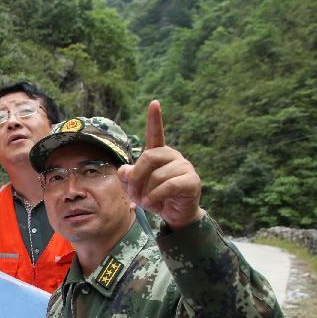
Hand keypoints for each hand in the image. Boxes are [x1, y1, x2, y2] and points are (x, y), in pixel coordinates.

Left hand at [117, 100, 203, 229]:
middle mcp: (173, 156)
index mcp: (159, 153)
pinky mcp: (192, 180)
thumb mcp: (135, 187)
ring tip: (147, 202)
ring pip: (157, 176)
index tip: (154, 103)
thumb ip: (128, 176)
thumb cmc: (154, 197)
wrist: (175, 214)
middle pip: (148, 158)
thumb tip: (124, 170)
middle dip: (136, 178)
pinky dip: (156, 197)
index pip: (156, 133)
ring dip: (146, 192)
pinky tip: (153, 204)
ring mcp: (184, 167)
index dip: (154, 119)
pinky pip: (169, 186)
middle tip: (134, 194)